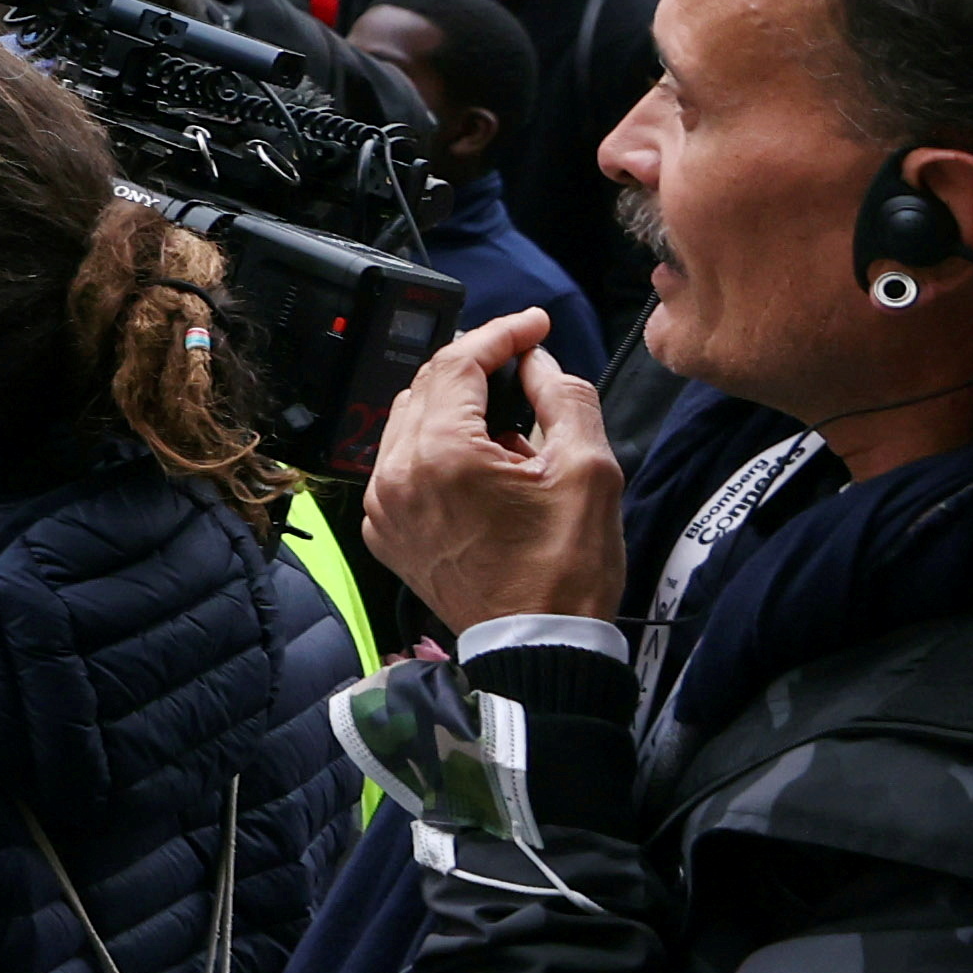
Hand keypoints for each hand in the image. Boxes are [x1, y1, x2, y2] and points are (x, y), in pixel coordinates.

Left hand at [363, 304, 623, 627]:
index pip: (459, 363)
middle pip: (429, 386)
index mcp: (441, 453)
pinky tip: (482, 465)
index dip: (501, 334)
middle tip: (525, 366)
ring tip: (512, 427)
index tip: (534, 324)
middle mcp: (396, 472)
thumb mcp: (588, 473)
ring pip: (410, 421)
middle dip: (477, 368)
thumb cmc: (567, 570)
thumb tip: (539, 363)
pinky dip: (436, 448)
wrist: (538, 649)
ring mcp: (384, 504)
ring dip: (456, 408)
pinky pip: (401, 464)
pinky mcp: (384, 529)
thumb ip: (564, 399)